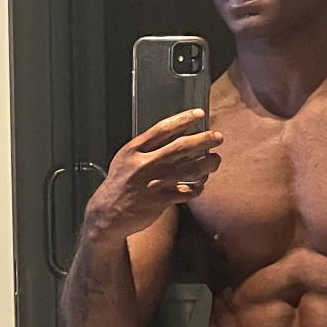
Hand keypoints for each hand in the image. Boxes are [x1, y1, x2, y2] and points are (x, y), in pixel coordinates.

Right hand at [84, 111, 222, 240]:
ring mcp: (154, 183)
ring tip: (215, 160)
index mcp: (134, 150)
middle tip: (217, 137)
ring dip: (208, 163)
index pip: (162, 128)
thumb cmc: (120, 183)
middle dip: (204, 140)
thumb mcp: (126, 158)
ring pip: (190, 169)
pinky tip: (199, 186)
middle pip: (181, 147)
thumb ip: (146, 147)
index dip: (183, 119)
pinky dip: (197, 188)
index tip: (199, 114)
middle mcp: (145, 164)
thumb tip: (174, 135)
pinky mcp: (161, 200)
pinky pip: (187, 192)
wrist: (109, 212)